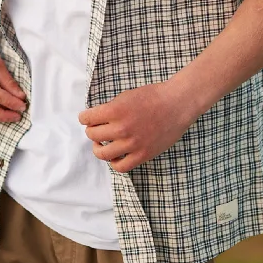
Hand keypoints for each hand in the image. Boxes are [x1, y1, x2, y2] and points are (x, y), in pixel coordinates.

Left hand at [78, 81, 196, 172]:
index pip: (87, 118)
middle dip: (91, 131)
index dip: (84, 118)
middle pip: (92, 135)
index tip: (86, 118)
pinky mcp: (143, 154)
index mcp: (115, 110)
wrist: (177, 104)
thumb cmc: (153, 96)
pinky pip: (121, 166)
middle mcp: (122, 128)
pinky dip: (114, 162)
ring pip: (103, 154)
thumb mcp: (126, 96)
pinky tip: (115, 155)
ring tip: (101, 144)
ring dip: (98, 148)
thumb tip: (96, 119)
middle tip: (95, 129)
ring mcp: (132, 143)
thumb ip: (110, 108)